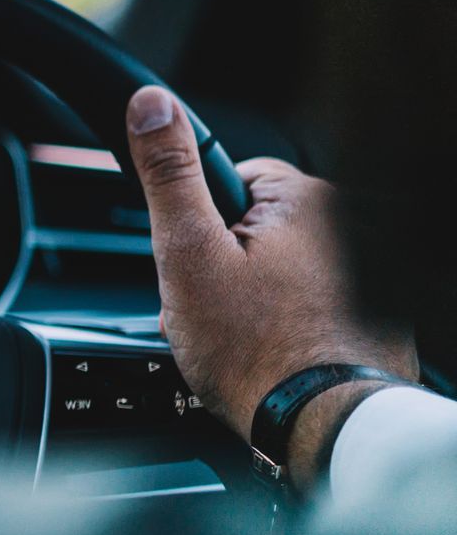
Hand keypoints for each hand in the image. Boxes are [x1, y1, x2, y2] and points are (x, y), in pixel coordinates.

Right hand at [125, 86, 416, 487]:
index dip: (200, 230)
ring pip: (288, 270)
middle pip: (260, 229)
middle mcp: (353, 226)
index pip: (231, 183)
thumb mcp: (187, 255)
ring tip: (248, 342)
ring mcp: (374, 272)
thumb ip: (169, 175)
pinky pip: (319, 303)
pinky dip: (298, 324)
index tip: (199, 269)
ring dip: (263, 298)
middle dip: (230, 267)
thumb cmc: (257, 354)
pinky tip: (281, 354)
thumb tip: (151, 105)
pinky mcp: (383, 313)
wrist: (323, 428)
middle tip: (216, 313)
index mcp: (305, 199)